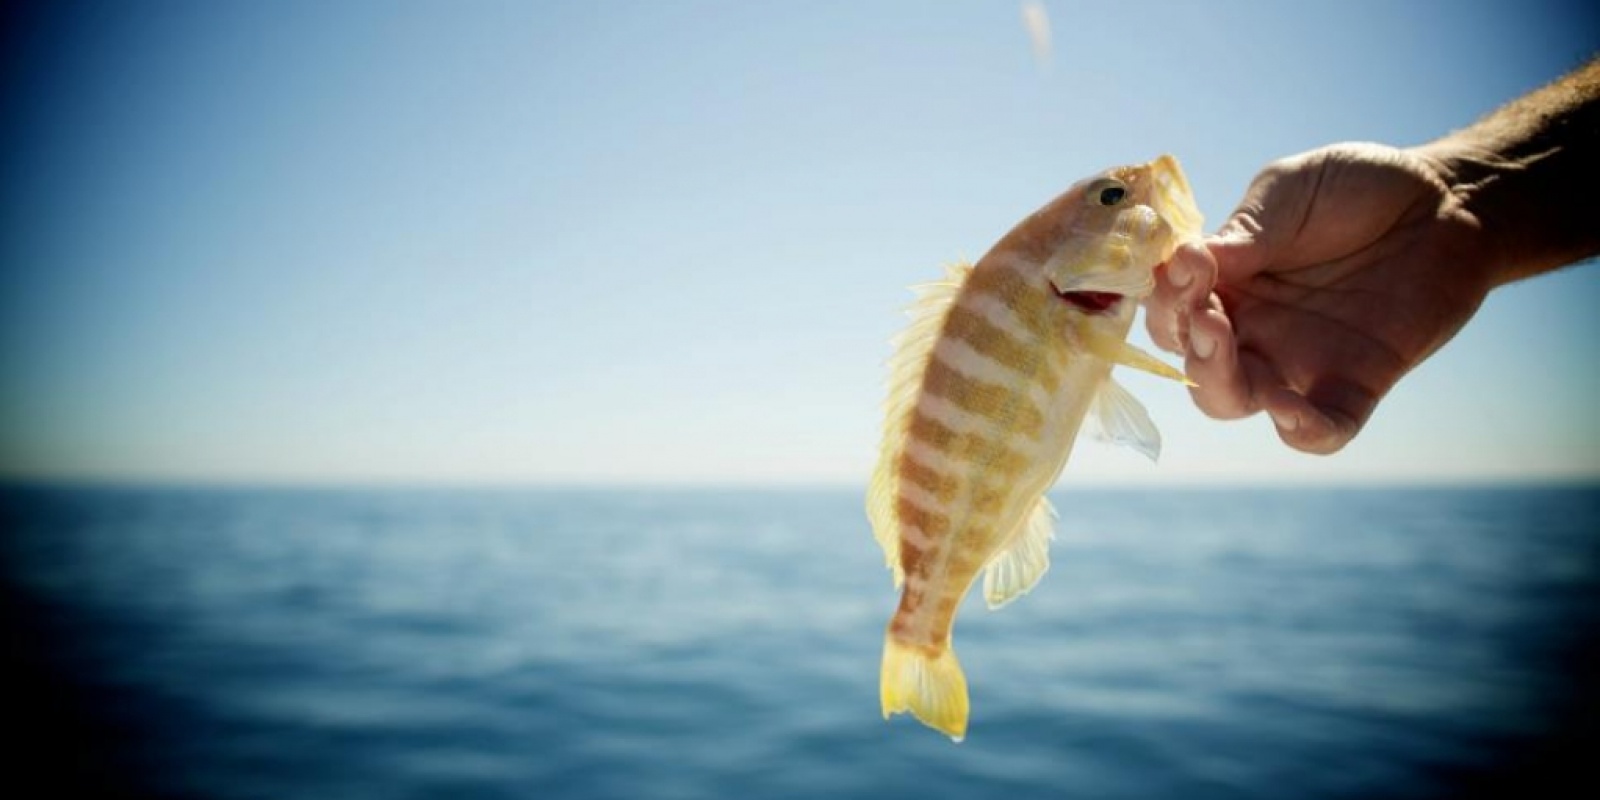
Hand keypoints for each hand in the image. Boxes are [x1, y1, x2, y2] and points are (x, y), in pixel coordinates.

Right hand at [1144, 142, 1494, 453]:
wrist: (1449, 200)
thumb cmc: (1358, 188)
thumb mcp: (1291, 190)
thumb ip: (1247, 228)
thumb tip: (1189, 257)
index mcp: (1227, 282)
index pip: (1173, 308)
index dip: (1168, 296)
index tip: (1187, 265)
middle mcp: (1251, 328)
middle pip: (1195, 364)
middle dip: (1187, 343)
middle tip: (1205, 312)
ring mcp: (1298, 360)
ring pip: (1234, 401)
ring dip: (1217, 383)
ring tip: (1222, 344)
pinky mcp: (1354, 383)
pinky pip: (1322, 430)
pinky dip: (1301, 432)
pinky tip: (1292, 411)